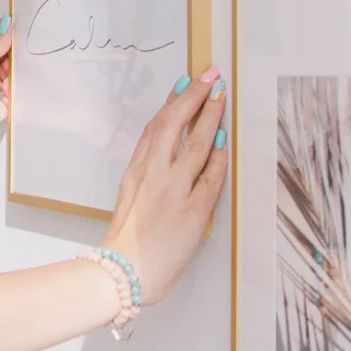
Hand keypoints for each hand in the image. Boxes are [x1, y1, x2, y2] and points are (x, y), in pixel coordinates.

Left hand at [0, 17, 14, 148]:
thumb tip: (8, 28)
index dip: (0, 32)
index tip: (14, 24)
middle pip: (0, 59)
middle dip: (11, 52)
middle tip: (22, 47)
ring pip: (7, 79)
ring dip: (13, 73)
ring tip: (15, 68)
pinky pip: (10, 103)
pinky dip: (14, 95)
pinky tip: (11, 88)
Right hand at [102, 68, 228, 307]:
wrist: (124, 273)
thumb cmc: (126, 242)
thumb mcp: (130, 199)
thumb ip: (147, 176)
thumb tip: (166, 156)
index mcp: (136, 172)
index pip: (156, 127)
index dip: (173, 103)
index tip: (185, 82)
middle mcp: (154, 175)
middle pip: (175, 125)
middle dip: (194, 98)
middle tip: (210, 77)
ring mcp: (173, 191)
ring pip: (197, 145)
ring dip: (211, 118)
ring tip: (222, 98)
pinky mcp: (192, 210)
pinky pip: (211, 177)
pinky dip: (220, 157)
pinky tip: (226, 141)